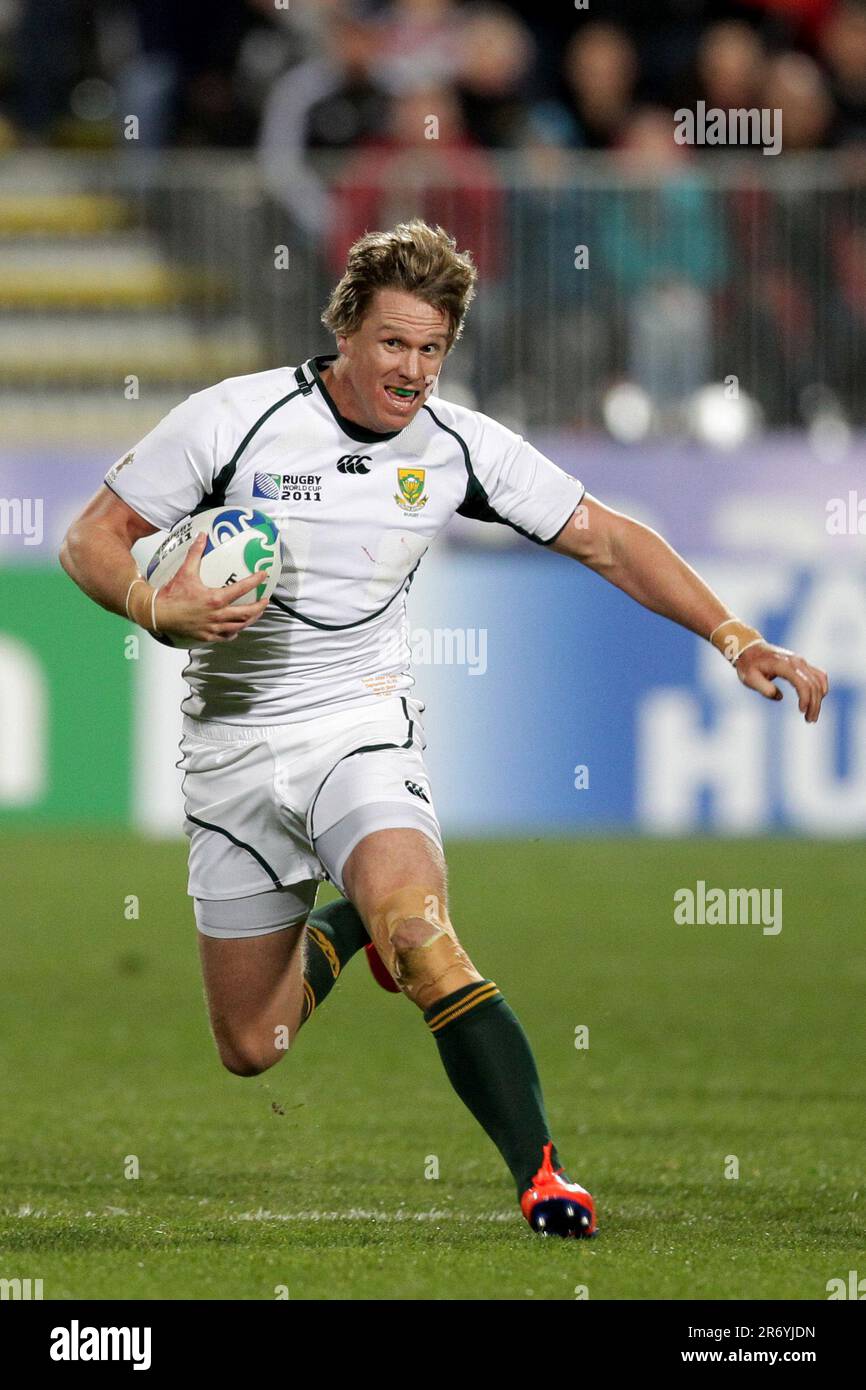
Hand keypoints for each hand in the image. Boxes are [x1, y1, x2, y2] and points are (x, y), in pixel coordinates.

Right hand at [154, 533, 269, 642]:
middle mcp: (217, 615)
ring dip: (250, 620)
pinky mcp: (207, 636)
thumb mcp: (185, 572)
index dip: (255, 581)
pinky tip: (236, 629)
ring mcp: (213, 627)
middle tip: (265, 601)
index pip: (241, 589)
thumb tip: (202, 536)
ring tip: (255, 614)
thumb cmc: (172, 594)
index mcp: (215, 599)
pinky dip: (233, 632)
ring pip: (239, 626)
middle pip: (246, 613)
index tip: (263, 576)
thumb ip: (196, 553)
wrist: (158, 614)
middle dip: (259, 607)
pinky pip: (225, 636)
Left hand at [735, 641, 828, 722]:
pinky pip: (818, 675)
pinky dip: (821, 687)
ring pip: (818, 680)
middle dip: (814, 704)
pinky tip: (817, 699)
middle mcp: (796, 661)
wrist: (750, 649)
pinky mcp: (802, 663)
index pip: (802, 683)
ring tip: (812, 715)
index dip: (806, 699)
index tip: (802, 712)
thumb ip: (764, 688)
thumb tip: (779, 697)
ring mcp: (801, 661)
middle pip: (813, 684)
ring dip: (819, 698)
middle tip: (810, 720)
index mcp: (784, 665)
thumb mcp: (750, 678)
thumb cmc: (748, 665)